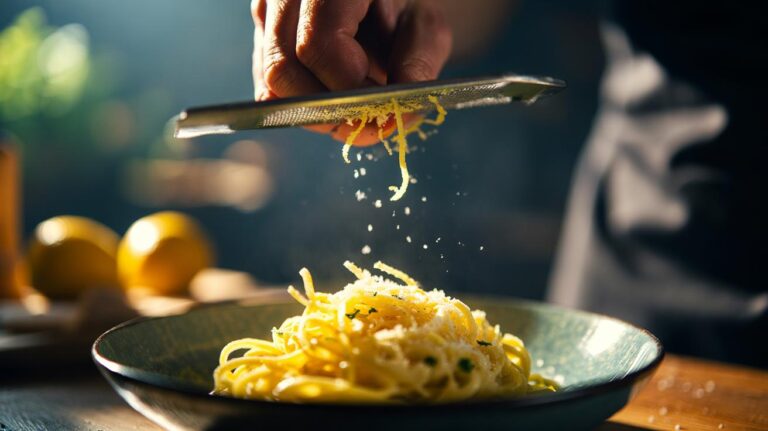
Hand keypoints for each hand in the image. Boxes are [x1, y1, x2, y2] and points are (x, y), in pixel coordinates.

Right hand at [251, 0, 451, 144]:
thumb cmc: (405, 5)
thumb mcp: (426, 26)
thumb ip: (417, 64)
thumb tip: (398, 114)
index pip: (316, 44)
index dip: (347, 88)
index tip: (382, 107)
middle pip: (284, 68)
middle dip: (328, 109)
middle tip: (370, 120)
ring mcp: (266, 10)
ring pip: (272, 80)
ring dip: (317, 109)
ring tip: (358, 106)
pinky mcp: (262, 35)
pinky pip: (269, 83)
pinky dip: (304, 102)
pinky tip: (338, 97)